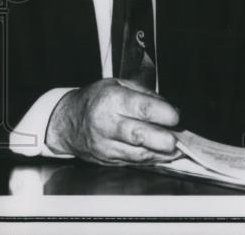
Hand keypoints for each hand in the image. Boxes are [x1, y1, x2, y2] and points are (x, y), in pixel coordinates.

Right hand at [45, 79, 180, 164]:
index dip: (163, 113)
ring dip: (161, 153)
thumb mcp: (118, 84)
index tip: (176, 116)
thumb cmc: (94, 100)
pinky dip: (151, 159)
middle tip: (178, 139)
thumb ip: (145, 93)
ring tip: (177, 150)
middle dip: (162, 139)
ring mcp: (106, 145)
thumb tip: (169, 106)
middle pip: (139, 135)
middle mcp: (107, 124)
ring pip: (138, 153)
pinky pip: (133, 162)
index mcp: (111, 100)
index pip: (141, 108)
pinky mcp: (107, 159)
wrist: (66, 122)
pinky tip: (164, 155)